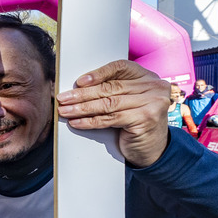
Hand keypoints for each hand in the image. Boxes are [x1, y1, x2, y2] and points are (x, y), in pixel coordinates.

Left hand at [56, 62, 171, 167]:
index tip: (79, 82)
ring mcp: (153, 103)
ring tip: (65, 111)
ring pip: (109, 103)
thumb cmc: (136, 123)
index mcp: (148, 77)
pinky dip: (90, 121)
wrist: (153, 150)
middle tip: (63, 98)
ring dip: (82, 108)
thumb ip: (113, 91)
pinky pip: (110, 119)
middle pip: (111, 87)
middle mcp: (154, 87)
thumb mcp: (128, 102)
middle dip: (83, 94)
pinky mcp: (146, 119)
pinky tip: (76, 122)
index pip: (120, 67)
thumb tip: (78, 88)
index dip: (99, 73)